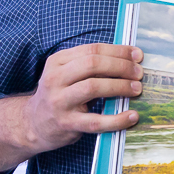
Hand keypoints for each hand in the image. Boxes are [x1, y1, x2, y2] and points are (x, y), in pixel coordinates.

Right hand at [23, 43, 144, 151]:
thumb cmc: (61, 94)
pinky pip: (96, 121)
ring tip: (137, 89)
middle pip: (93, 64)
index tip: (138, 55)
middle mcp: (55, 79)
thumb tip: (131, 58)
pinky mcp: (66, 124)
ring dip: (120, 87)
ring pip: (93, 87)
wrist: (33, 124)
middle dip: (121, 66)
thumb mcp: (68, 73)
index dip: (118, 51)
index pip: (92, 49)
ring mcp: (59, 102)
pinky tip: (132, 116)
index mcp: (57, 61)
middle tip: (139, 73)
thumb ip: (92, 65)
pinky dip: (117, 119)